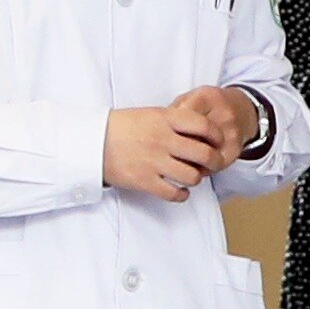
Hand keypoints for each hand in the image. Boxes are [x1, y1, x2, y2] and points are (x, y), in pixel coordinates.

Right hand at [99, 89, 254, 201]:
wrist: (91, 142)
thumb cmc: (119, 127)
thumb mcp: (149, 114)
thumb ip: (174, 121)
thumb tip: (198, 132)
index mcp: (165, 119)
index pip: (204, 126)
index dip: (216, 136)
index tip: (217, 141)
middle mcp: (163, 140)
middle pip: (204, 154)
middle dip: (213, 161)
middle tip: (210, 164)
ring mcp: (155, 161)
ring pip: (193, 176)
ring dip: (195, 178)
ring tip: (190, 177)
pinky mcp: (145, 181)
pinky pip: (175, 193)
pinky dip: (181, 194)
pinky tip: (179, 190)